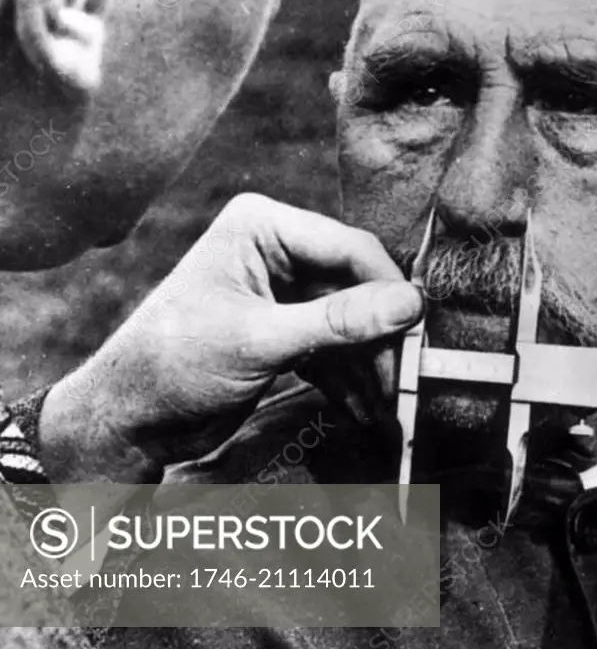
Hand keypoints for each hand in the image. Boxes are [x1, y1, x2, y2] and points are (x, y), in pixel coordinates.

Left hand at [39, 194, 422, 483]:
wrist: (126, 422)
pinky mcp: (287, 329)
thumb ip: (338, 321)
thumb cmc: (173, 366)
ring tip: (390, 407)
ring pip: (352, 322)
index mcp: (263, 227)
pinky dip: (351, 379)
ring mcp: (284, 291)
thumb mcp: (259, 342)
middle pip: (356, 286)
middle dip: (380, 336)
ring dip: (371, 365)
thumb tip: (410, 303)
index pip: (347, 247)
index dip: (387, 288)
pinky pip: (336, 347)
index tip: (418, 330)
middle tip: (407, 378)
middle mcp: (278, 250)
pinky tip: (366, 410)